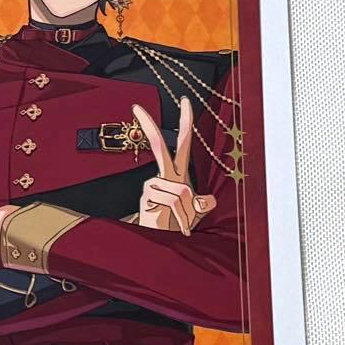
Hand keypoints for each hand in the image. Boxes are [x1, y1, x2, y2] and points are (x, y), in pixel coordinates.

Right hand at [133, 97, 215, 236]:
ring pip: (180, 188)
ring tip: (184, 224)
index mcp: (178, 174)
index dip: (185, 123)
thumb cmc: (174, 224)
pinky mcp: (147, 196)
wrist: (159, 242)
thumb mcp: (195, 213)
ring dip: (187, 210)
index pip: (182, 143)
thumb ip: (203, 204)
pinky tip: (177, 225)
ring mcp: (153, 185)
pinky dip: (181, 215)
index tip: (183, 102)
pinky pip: (172, 200)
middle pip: (158, 147)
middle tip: (136, 107)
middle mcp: (164, 176)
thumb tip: (208, 199)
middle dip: (149, 126)